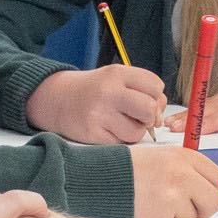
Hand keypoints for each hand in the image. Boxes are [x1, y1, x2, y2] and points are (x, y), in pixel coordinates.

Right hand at [27, 66, 166, 143]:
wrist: (58, 99)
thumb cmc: (96, 90)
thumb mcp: (117, 80)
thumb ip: (143, 92)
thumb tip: (159, 119)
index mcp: (117, 73)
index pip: (156, 86)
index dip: (155, 96)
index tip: (144, 99)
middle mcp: (108, 91)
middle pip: (149, 109)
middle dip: (149, 116)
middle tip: (137, 116)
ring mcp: (99, 113)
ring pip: (137, 132)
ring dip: (134, 131)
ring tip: (119, 123)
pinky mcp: (92, 133)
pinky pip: (121, 144)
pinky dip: (119, 140)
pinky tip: (108, 130)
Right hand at [129, 147, 217, 217]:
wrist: (101, 180)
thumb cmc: (129, 171)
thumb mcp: (161, 159)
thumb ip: (185, 171)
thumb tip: (205, 189)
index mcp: (184, 156)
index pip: (217, 177)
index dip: (210, 190)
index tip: (199, 195)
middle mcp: (184, 171)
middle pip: (214, 200)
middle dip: (203, 209)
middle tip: (186, 209)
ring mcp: (176, 191)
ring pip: (197, 216)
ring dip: (181, 216)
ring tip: (160, 205)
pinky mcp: (166, 210)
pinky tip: (152, 210)